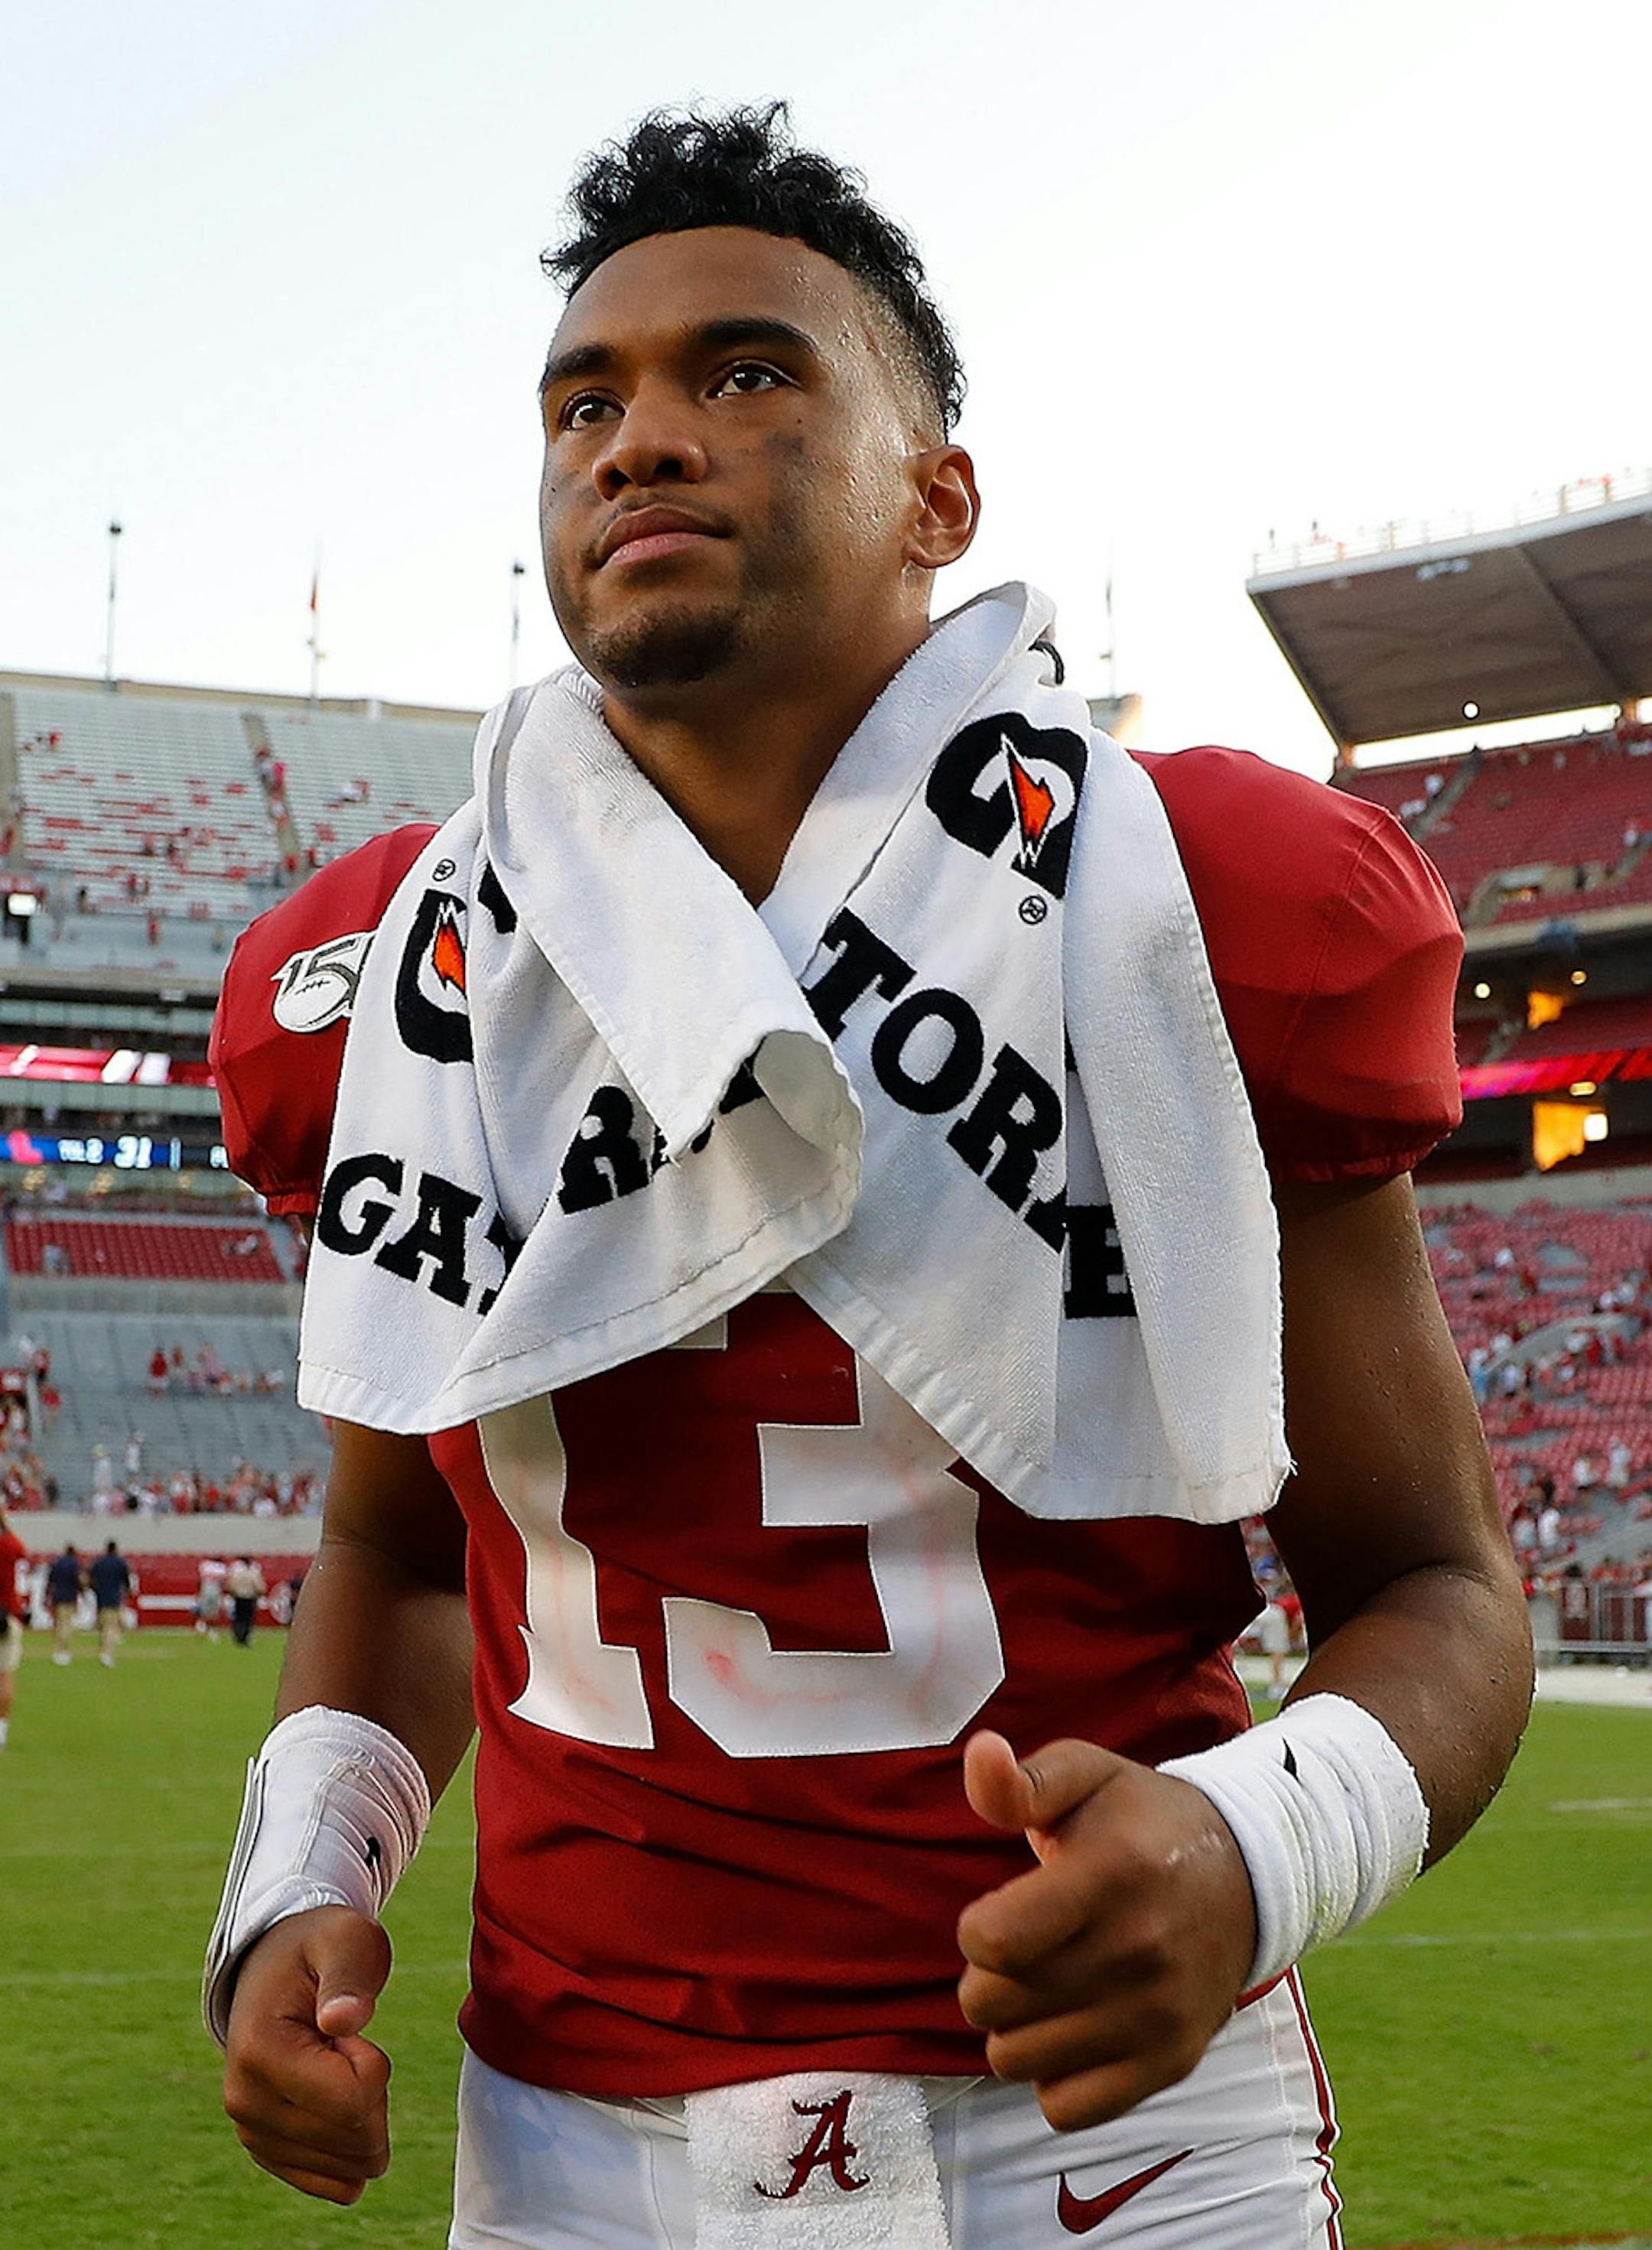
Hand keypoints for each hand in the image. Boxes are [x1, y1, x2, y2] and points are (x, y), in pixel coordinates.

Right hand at [222, 1905, 393, 2202]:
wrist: (277, 1964)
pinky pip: (331, 2185)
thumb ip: (349, 1978)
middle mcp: (244, 2101)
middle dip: (374, 2094)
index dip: (375, 2065)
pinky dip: (352, 2150)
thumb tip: (346, 2019)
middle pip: (354, 2141)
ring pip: (348, 2168)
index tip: (351, 2029)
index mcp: (260, 2051)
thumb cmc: (321, 1947)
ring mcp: (251, 2130)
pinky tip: (340, 2107)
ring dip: (364, 2118)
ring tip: (335, 2065)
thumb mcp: (345, 1940)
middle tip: (347, 2046)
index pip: (352, 2101)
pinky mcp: (265, 2149)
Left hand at [956, 1732, 1255, 2131]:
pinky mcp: (1171, 2061)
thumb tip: (980, 1753)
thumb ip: (1021, 1779)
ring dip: (1014, 2027)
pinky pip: (1065, 2108)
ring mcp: (1158, 2014)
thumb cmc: (1140, 1820)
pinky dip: (1054, 2076)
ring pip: (1016, 2061)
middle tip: (1025, 1947)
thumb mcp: (1086, 1775)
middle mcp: (1139, 1950)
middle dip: (987, 1976)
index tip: (1003, 1910)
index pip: (992, 1942)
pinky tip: (1074, 2028)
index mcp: (1111, 1874)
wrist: (1246, 1874)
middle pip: (993, 2004)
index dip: (977, 1928)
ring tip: (1048, 1985)